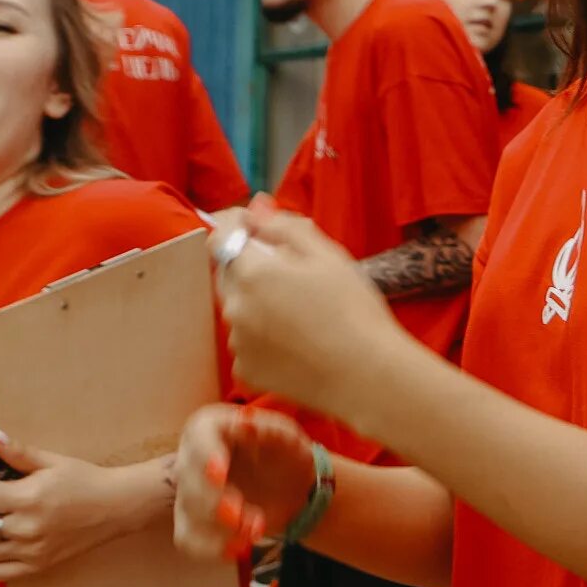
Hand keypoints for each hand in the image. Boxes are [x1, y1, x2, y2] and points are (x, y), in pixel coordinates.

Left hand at [0, 432, 159, 582]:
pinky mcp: (38, 566)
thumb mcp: (53, 461)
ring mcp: (31, 550)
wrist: (116, 507)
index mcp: (28, 496)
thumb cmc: (84, 479)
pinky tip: (9, 545)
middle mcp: (26, 527)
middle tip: (4, 504)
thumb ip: (18, 452)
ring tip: (7, 524)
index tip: (1, 486)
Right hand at [175, 403, 317, 564]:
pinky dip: (210, 549)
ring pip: (188, 512)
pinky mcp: (192, 520)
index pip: (199, 437)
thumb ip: (271, 430)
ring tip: (256, 529)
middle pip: (188, 479)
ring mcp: (189, 491)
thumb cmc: (284, 453)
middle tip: (240, 517)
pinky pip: (187, 539)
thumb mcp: (287, 436)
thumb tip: (247, 423)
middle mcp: (192, 457)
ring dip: (220, 528)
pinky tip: (237, 549)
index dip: (206, 456)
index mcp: (213, 427)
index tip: (219, 474)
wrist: (288, 487)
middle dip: (213, 502)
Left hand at [214, 200, 408, 424]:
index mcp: (253, 272)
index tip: (256, 223)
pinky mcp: (246, 371)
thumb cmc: (353, 311)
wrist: (365, 376)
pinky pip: (248, 342)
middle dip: (253, 265)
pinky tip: (299, 341)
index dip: (236, 223)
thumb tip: (256, 210)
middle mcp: (236, 307)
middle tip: (297, 274)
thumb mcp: (328, 256)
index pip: (221, 235)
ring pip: (241, 308)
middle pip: (230, 273)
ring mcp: (238, 342)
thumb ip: (285, 227)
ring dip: (260, 302)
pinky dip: (265, 337)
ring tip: (305, 314)